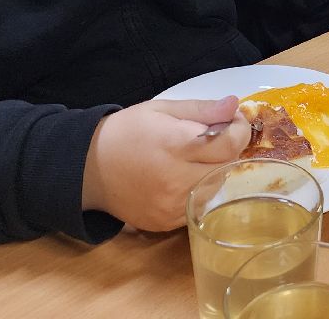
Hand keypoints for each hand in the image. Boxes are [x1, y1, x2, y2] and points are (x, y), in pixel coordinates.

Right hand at [81, 96, 249, 230]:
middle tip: (217, 138)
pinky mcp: (167, 223)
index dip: (239, 131)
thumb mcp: (162, 109)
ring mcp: (172, 206)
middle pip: (226, 168)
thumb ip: (201, 109)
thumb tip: (234, 105)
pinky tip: (185, 178)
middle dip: (229, 150)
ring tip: (199, 158)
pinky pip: (199, 206)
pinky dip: (200, 191)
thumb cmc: (127, 131)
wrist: (89, 168)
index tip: (233, 121)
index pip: (228, 144)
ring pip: (217, 189)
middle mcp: (176, 180)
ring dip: (217, 171)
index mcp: (175, 145)